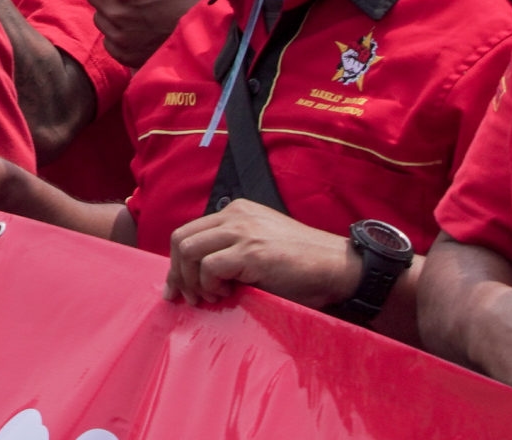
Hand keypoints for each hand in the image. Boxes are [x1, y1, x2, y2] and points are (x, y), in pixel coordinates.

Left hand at [165, 200, 364, 309]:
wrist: (336, 266)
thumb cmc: (302, 265)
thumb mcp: (260, 247)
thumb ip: (232, 251)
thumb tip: (198, 277)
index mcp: (236, 212)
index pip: (188, 231)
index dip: (176, 262)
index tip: (175, 288)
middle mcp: (235, 215)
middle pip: (180, 239)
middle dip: (176, 273)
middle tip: (186, 298)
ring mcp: (242, 231)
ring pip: (188, 250)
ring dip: (191, 281)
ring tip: (209, 298)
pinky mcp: (251, 252)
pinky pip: (209, 267)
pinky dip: (210, 285)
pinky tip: (225, 294)